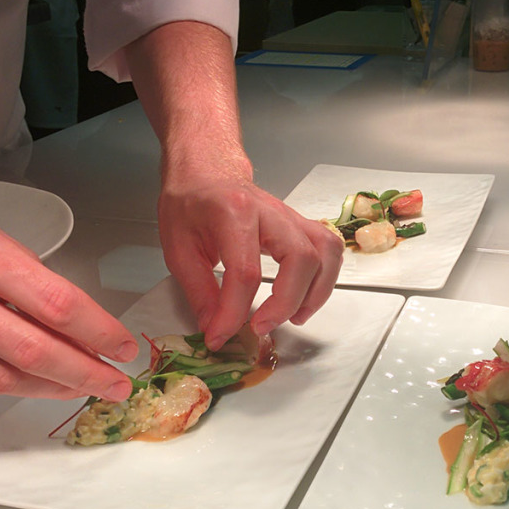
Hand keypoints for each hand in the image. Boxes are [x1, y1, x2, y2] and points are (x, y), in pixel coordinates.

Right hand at [0, 168, 137, 398]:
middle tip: (116, 384)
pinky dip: (8, 385)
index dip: (99, 333)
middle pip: (33, 350)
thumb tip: (83, 330)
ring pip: (1, 378)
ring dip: (50, 388)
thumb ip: (34, 283)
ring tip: (81, 386)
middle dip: (85, 374)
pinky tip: (34, 384)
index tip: (124, 348)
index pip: (57, 305)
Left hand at [158, 163, 343, 349]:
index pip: (244, 271)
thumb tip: (215, 330)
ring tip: (293, 317)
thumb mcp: (178, 248)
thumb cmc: (190, 203)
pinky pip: (330, 249)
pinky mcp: (302, 225)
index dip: (234, 313)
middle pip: (300, 258)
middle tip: (260, 326)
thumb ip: (199, 292)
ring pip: (326, 253)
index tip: (220, 336)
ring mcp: (291, 217)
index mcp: (232, 212)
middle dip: (285, 303)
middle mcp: (270, 211)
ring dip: (316, 293)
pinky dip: (325, 279)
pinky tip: (306, 298)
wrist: (206, 172)